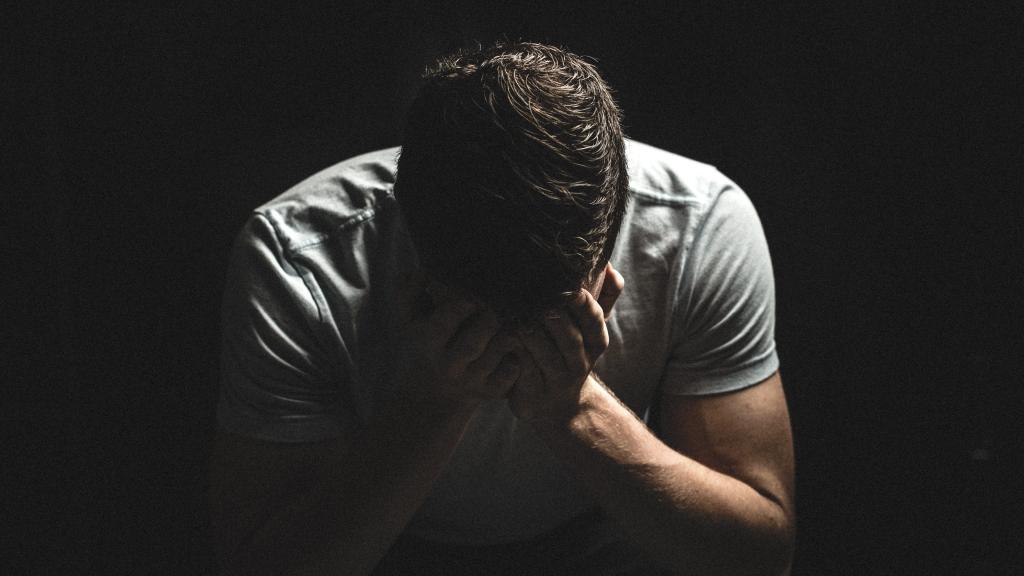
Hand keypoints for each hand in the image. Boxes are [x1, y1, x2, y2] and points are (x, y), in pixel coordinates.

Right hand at [390, 270, 521, 408]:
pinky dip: (517, 357)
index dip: (458, 309)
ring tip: (509, 325)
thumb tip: (422, 272)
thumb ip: (408, 292)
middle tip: (494, 311)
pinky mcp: (490, 392)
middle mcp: (449, 365)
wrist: (432, 394)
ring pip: (496, 354)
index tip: (469, 300)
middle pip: (472, 342)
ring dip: (506, 335)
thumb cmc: (425, 345)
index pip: (442, 325)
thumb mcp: (409, 321)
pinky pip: (511, 371)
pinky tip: (514, 347)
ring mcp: (471, 380)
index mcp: (428, 343)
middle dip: (487, 321)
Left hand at [508, 262, 624, 422]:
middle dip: (554, 317)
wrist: (557, 406)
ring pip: (544, 355)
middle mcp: (580, 364)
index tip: (571, 286)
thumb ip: (603, 297)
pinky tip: (502, 335)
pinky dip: (513, 353)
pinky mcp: (533, 395)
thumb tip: (611, 267)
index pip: (594, 321)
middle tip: (537, 297)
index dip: (583, 305)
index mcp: (595, 343)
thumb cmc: (569, 354)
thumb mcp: (589, 330)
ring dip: (530, 333)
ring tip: (515, 314)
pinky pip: (523, 372)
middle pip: (569, 338)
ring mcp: (556, 381)